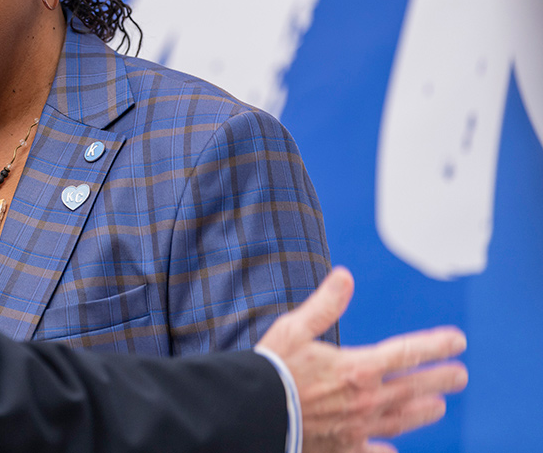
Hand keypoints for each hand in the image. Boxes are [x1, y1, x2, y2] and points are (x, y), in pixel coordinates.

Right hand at [258, 267, 467, 452]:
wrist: (253, 412)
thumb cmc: (272, 368)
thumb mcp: (294, 329)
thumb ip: (324, 305)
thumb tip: (345, 276)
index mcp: (358, 367)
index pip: (408, 353)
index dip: (436, 346)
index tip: (458, 341)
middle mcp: (366, 399)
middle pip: (414, 388)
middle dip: (440, 379)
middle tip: (460, 376)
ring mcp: (358, 427)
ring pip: (402, 420)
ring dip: (424, 411)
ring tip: (438, 406)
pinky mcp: (343, 448)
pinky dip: (386, 452)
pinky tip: (394, 451)